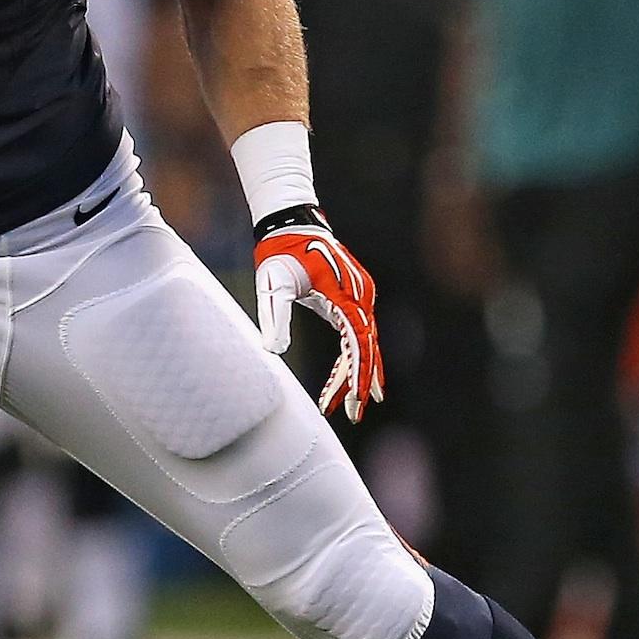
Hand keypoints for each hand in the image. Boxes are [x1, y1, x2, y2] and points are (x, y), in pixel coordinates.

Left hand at [254, 207, 384, 421]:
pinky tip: (349, 376)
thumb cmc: (279, 252)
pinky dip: (353, 355)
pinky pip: (356, 332)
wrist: (290, 223)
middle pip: (366, 346)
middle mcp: (359, 295)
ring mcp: (359, 295)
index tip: (348, 400)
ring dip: (358, 372)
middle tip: (353, 415)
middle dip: (360, 382)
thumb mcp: (272, 284)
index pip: (357, 342)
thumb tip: (274, 351)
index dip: (356, 373)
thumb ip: (275, 317)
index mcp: (344, 293)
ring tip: (354, 406)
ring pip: (364, 341)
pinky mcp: (352, 297)